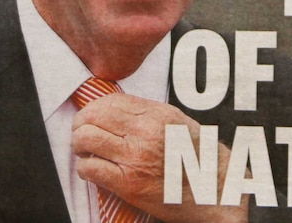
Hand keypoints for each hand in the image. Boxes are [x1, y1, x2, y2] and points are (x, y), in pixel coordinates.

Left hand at [71, 93, 247, 222]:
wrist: (212, 191)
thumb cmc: (196, 158)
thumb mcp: (176, 122)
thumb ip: (146, 113)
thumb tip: (113, 109)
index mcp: (157, 114)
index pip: (111, 101)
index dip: (94, 108)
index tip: (91, 116)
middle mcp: (146, 132)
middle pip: (93, 116)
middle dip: (80, 124)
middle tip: (81, 133)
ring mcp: (136, 157)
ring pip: (86, 139)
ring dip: (78, 145)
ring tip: (84, 151)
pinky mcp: (128, 183)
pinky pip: (90, 168)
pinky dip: (85, 168)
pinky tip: (93, 169)